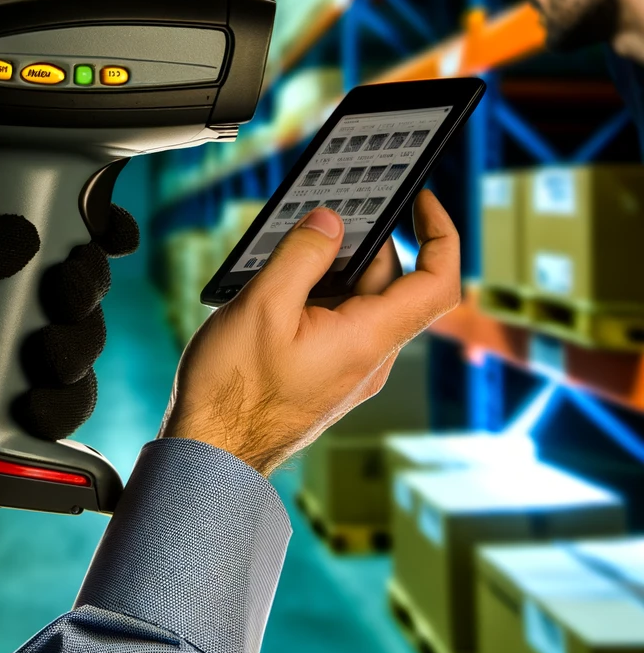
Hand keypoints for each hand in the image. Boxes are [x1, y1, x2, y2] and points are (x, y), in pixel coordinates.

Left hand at [0, 205, 138, 550]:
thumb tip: (29, 235)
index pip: (57, 238)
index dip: (98, 228)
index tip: (112, 233)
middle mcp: (17, 316)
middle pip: (85, 285)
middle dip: (88, 285)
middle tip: (67, 296)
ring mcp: (33, 366)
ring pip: (89, 341)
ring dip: (77, 345)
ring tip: (44, 359)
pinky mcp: (43, 417)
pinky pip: (79, 401)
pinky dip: (62, 402)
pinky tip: (31, 408)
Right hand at [158, 191, 459, 476]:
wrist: (211, 451)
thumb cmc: (234, 390)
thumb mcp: (263, 305)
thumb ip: (301, 255)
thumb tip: (331, 220)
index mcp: (367, 339)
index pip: (437, 283)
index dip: (441, 235)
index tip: (423, 200)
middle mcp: (369, 356)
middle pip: (390, 282)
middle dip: (360, 242)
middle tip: (321, 216)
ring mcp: (349, 368)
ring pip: (359, 301)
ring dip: (332, 268)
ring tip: (285, 254)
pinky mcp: (326, 374)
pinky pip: (337, 321)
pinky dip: (317, 293)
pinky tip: (277, 287)